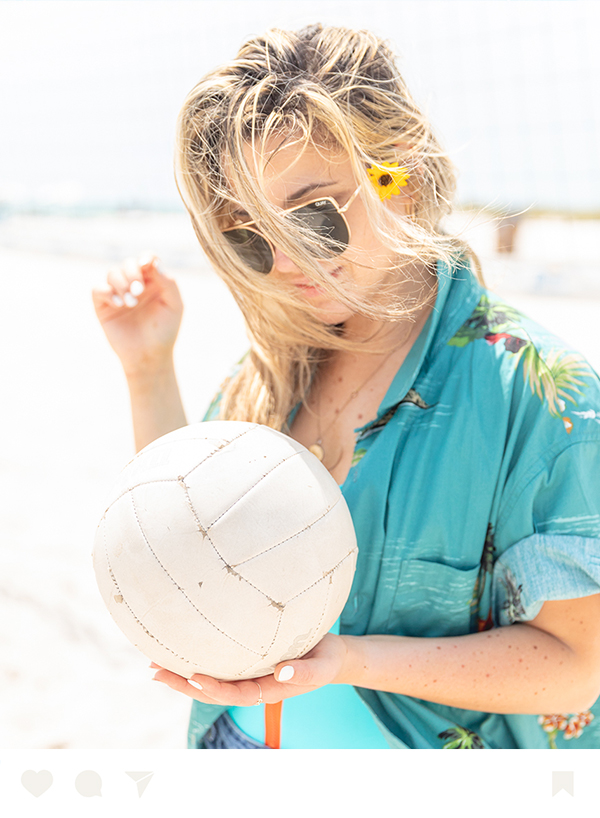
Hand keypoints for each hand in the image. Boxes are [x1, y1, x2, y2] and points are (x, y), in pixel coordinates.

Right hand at [92, 255, 182, 375]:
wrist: (149, 356)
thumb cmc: (164, 331)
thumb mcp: (174, 306)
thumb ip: (168, 282)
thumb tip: (153, 262)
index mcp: (153, 282)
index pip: (147, 259)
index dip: (146, 258)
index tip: (147, 265)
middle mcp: (134, 284)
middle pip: (129, 263)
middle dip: (132, 273)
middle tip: (138, 291)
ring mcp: (118, 294)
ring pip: (112, 273)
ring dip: (121, 284)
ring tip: (130, 303)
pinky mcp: (103, 306)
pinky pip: (98, 289)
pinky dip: (107, 292)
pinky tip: (119, 304)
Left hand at [151, 633, 350, 705]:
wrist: (331, 653)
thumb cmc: (326, 658)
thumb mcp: (322, 666)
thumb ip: (304, 673)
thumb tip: (279, 674)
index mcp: (267, 690)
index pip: (234, 693)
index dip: (213, 688)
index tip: (192, 677)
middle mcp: (251, 684)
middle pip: (212, 690)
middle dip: (183, 683)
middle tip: (155, 670)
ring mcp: (246, 673)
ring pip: (210, 677)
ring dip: (182, 673)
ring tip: (154, 662)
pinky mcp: (245, 659)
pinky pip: (218, 661)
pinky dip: (197, 656)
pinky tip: (180, 645)